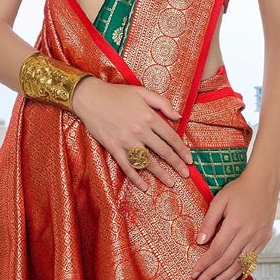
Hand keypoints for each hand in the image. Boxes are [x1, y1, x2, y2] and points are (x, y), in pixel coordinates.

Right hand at [69, 78, 192, 191]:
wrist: (90, 97)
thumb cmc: (116, 94)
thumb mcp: (142, 92)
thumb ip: (162, 103)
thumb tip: (178, 116)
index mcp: (149, 116)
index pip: (171, 136)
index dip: (182, 149)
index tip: (189, 159)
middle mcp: (140, 130)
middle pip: (163, 151)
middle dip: (177, 164)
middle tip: (186, 174)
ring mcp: (126, 141)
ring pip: (148, 162)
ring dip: (161, 174)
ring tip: (171, 183)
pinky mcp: (114, 147)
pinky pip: (127, 166)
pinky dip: (136, 178)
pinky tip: (144, 187)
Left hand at [192, 168, 278, 279]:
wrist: (264, 183)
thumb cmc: (239, 189)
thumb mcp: (219, 200)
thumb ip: (209, 221)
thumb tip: (200, 241)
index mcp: (235, 224)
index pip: (216, 250)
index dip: (204, 264)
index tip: (194, 273)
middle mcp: (248, 234)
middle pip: (227, 261)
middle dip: (212, 275)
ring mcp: (258, 238)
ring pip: (240, 264)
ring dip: (226, 278)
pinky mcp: (264, 239)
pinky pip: (251, 260)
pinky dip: (240, 270)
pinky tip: (231, 278)